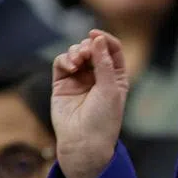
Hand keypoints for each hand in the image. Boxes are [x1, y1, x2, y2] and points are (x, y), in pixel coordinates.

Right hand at [52, 29, 128, 177]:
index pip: (111, 50)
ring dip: (76, 51)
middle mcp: (97, 76)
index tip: (95, 35)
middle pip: (92, 49)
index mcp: (115, 77)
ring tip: (77, 61)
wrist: (84, 142)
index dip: (104, 39)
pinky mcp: (62, 84)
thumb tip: (97, 39)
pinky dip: (65, 60)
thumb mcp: (110, 88)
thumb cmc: (104, 119)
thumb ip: (104, 63)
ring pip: (76, 53)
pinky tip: (70, 67)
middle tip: (85, 54)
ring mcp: (79, 79)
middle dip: (88, 46)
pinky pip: (61, 63)